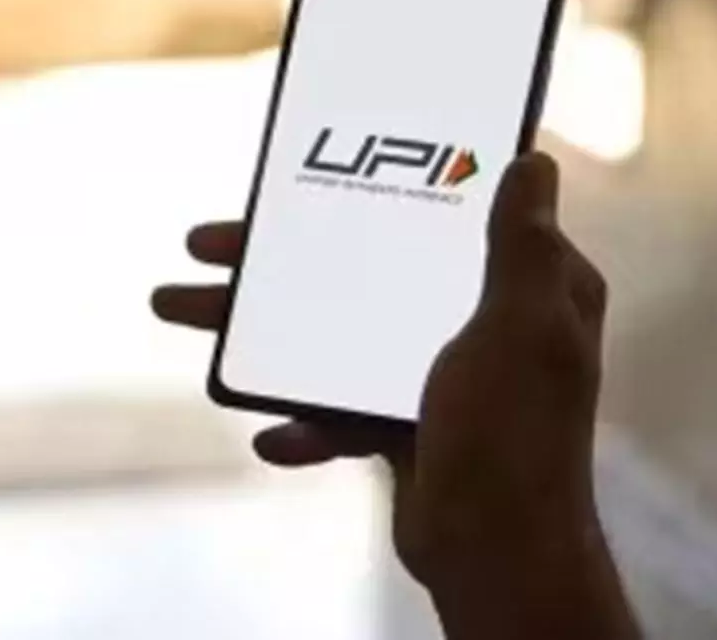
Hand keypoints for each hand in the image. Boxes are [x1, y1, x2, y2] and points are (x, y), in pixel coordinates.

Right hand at [153, 154, 636, 637]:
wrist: (493, 554)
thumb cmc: (513, 438)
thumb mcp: (522, 328)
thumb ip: (519, 248)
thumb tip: (534, 162)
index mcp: (525, 289)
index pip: (448, 212)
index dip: (381, 184)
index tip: (314, 168)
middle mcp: (483, 322)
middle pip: (369, 265)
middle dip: (282, 260)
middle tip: (205, 244)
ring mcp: (438, 373)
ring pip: (338, 330)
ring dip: (264, 330)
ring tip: (182, 310)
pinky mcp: (403, 421)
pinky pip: (336, 403)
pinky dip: (302, 419)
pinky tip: (273, 433)